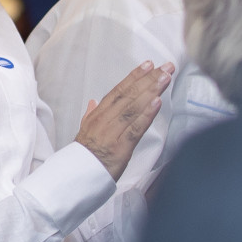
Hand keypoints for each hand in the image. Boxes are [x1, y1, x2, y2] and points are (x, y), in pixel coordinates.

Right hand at [75, 62, 173, 179]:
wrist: (76, 177)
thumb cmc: (83, 155)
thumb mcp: (83, 131)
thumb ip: (90, 114)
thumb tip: (93, 101)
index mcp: (98, 115)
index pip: (118, 90)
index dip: (134, 76)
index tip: (148, 64)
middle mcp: (105, 120)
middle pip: (129, 95)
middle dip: (149, 79)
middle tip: (166, 67)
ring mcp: (112, 133)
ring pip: (133, 108)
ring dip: (151, 91)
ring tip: (165, 78)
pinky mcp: (120, 148)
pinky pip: (135, 129)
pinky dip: (146, 114)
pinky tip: (157, 103)